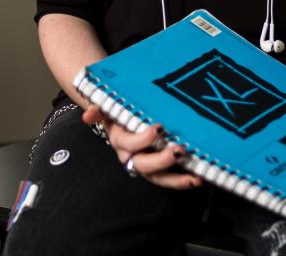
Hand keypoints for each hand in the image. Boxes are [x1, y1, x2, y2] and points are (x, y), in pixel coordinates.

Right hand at [81, 105, 202, 188]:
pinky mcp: (159, 170)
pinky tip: (198, 178)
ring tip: (194, 176)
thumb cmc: (120, 109)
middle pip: (144, 165)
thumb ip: (98, 108)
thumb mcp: (108, 106)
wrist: (123, 115)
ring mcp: (146, 165)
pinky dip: (183, 180)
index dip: (143, 139)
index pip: (129, 144)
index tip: (158, 128)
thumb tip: (87, 115)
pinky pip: (169, 179)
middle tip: (178, 150)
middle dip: (162, 160)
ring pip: (158, 178)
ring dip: (176, 178)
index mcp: (119, 141)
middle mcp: (131, 157)